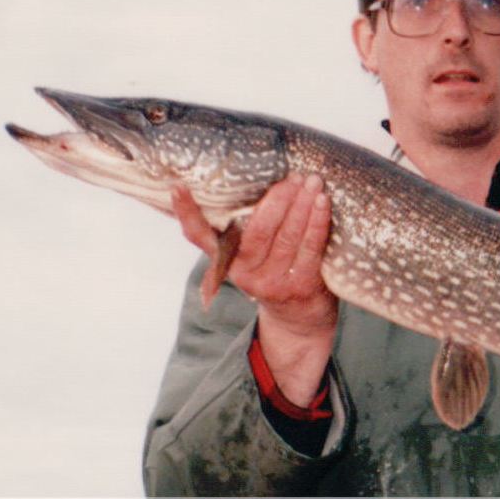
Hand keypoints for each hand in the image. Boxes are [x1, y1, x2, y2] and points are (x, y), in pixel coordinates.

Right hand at [172, 173, 337, 405]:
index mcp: (227, 261)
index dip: (187, 212)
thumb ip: (245, 230)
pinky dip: (317, 222)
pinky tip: (322, 202)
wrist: (300, 322)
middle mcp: (244, 274)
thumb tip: (254, 178)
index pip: (199, 236)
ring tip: (312, 181)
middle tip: (292, 176)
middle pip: (258, 229)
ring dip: (302, 204)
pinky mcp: (300, 287)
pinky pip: (310, 247)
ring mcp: (273, 282)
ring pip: (287, 235)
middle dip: (277, 198)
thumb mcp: (252, 257)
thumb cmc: (277, 272)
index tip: (177, 187)